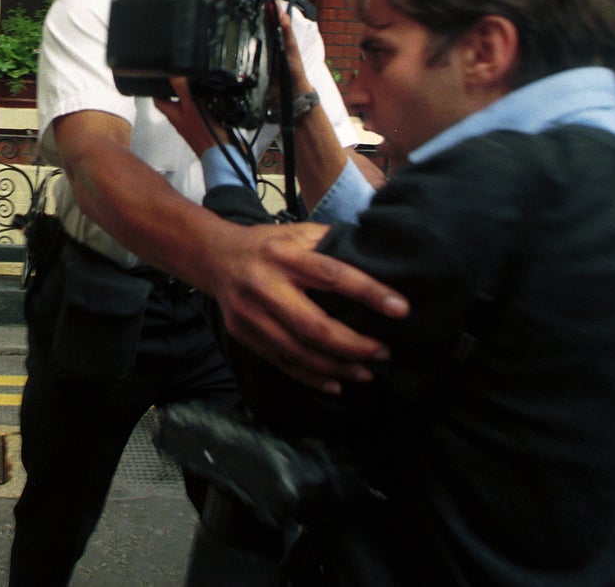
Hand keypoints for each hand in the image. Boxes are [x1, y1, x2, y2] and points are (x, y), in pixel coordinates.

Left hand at [154, 77, 227, 155]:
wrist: (220, 152)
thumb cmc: (204, 135)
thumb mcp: (192, 106)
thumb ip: (182, 90)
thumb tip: (174, 75)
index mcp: (173, 113)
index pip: (158, 100)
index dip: (157, 89)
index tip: (159, 79)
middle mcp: (180, 118)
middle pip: (173, 101)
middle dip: (176, 90)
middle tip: (180, 79)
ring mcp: (191, 123)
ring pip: (186, 106)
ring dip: (191, 95)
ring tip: (196, 85)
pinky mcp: (203, 126)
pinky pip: (200, 112)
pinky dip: (203, 104)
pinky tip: (211, 100)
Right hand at [197, 220, 407, 392]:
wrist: (213, 257)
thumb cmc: (267, 244)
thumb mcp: (298, 232)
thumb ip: (331, 244)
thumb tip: (379, 259)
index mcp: (285, 255)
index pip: (333, 275)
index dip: (369, 293)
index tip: (401, 309)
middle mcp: (265, 286)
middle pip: (314, 326)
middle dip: (354, 345)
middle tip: (384, 352)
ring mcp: (251, 314)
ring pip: (298, 352)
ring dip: (337, 367)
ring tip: (367, 373)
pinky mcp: (243, 335)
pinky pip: (282, 363)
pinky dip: (311, 377)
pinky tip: (336, 383)